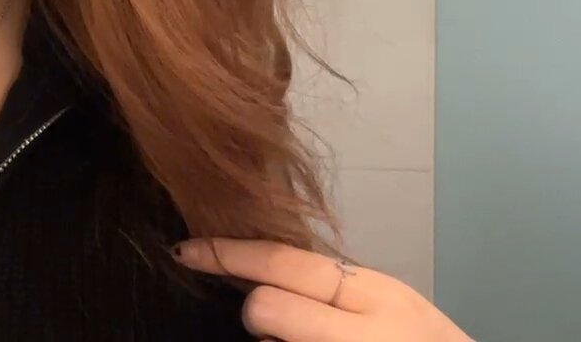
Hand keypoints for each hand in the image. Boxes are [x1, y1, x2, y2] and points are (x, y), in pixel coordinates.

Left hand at [173, 238, 472, 341]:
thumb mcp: (393, 308)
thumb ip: (337, 289)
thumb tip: (267, 271)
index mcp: (376, 294)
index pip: (286, 261)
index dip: (228, 253)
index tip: (187, 249)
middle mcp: (362, 331)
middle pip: (264, 308)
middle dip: (258, 316)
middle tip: (281, 329)